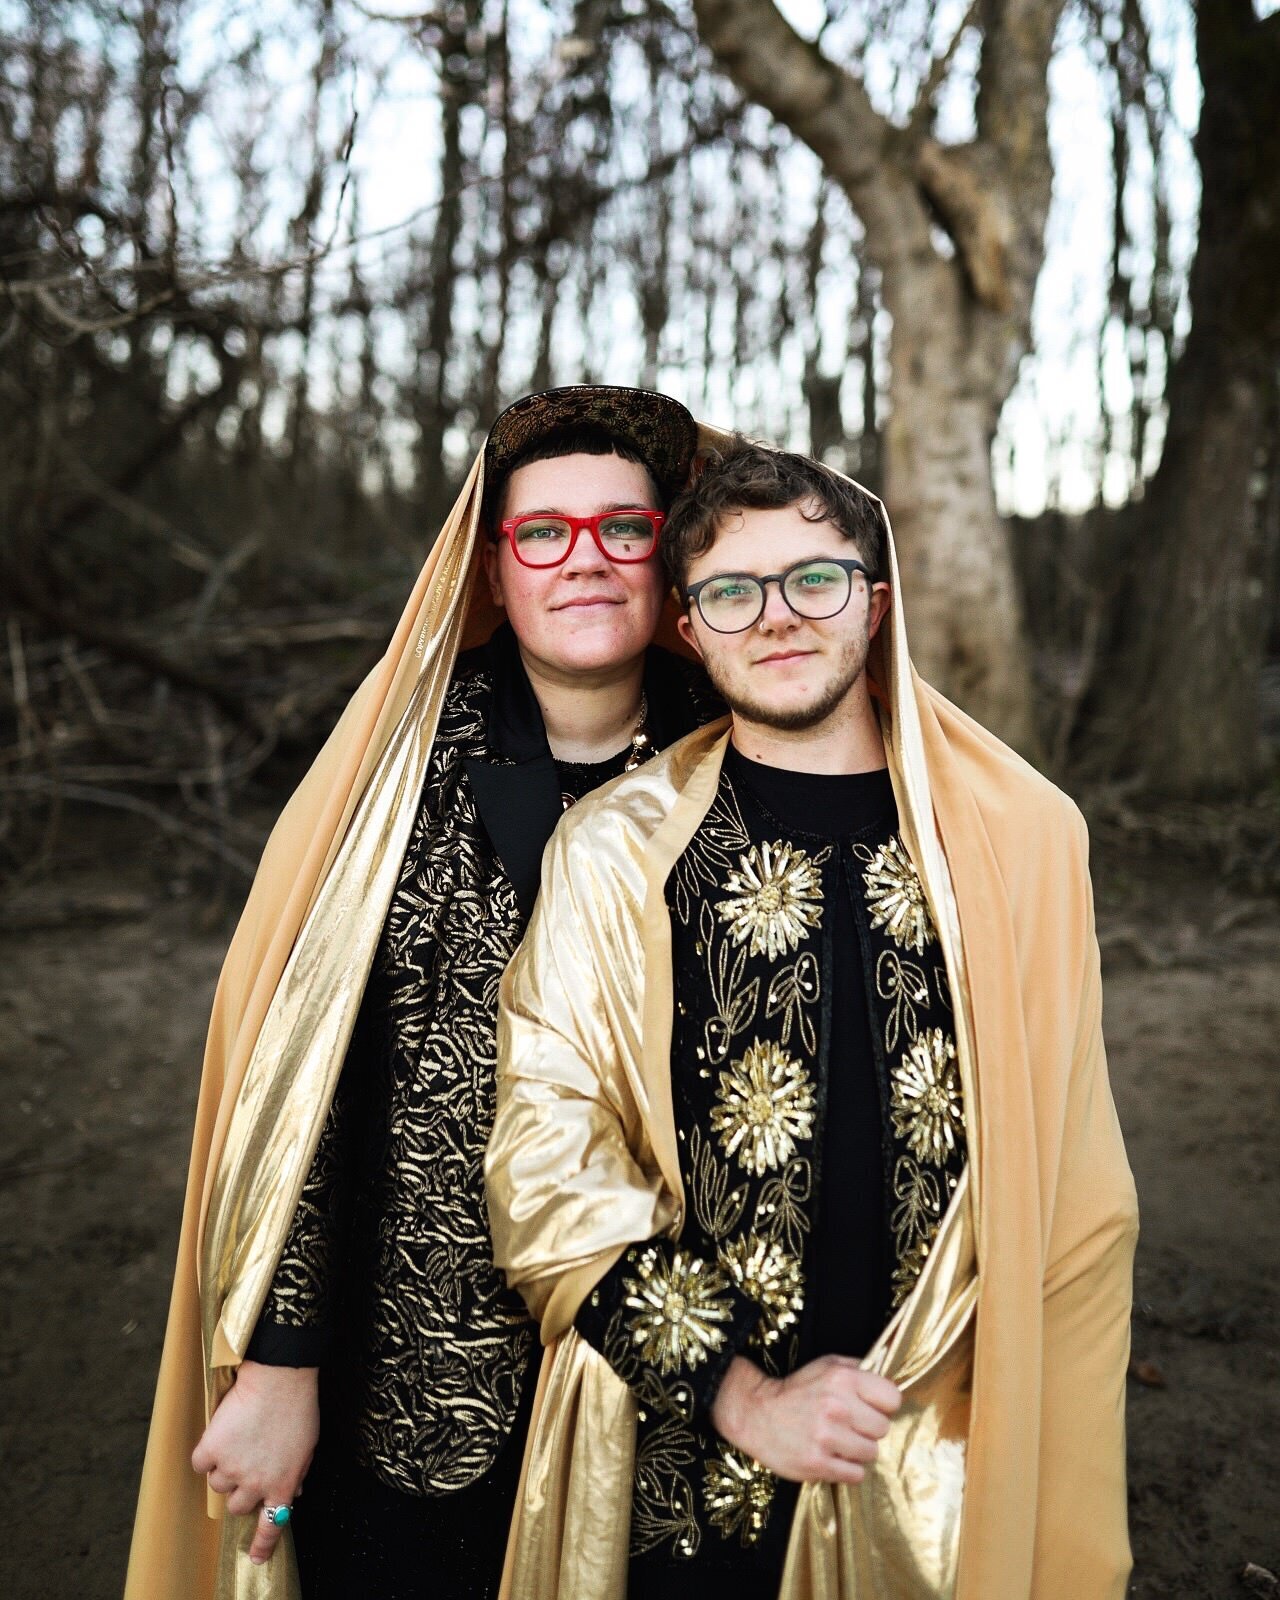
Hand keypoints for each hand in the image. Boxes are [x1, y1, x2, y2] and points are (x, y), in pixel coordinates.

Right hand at [191, 1360, 319, 1564]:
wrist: (280, 1378)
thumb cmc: (298, 1408)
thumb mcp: (308, 1447)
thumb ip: (298, 1473)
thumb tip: (294, 1492)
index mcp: (283, 1485)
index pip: (271, 1525)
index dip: (262, 1545)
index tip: (256, 1558)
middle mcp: (256, 1483)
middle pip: (236, 1506)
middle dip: (240, 1490)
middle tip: (246, 1465)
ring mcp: (232, 1467)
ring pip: (216, 1485)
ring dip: (223, 1469)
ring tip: (237, 1441)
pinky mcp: (212, 1449)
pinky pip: (200, 1463)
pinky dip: (206, 1453)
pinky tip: (220, 1436)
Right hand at [709, 1354, 900, 1483]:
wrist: (757, 1415)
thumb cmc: (797, 1390)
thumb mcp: (826, 1365)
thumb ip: (858, 1369)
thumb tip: (889, 1380)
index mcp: (843, 1378)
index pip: (892, 1398)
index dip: (883, 1404)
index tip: (870, 1407)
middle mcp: (838, 1406)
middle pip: (883, 1428)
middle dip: (868, 1428)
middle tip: (850, 1425)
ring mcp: (828, 1437)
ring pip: (871, 1453)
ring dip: (858, 1450)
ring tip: (839, 1441)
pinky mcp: (819, 1464)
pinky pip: (856, 1474)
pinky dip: (847, 1469)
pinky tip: (832, 1456)